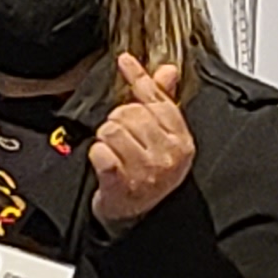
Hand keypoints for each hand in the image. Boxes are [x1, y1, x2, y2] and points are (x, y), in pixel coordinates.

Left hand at [88, 55, 194, 228]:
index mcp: (181, 139)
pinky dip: (96, 155)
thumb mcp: (163, 139)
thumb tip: (167, 70)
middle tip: (121, 141)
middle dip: (118, 122)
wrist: (139, 216)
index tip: (125, 61)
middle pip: (129, 113)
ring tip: (114, 153)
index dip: (138, 80)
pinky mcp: (122, 183)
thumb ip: (163, 102)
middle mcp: (167, 154)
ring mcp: (146, 170)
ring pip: (111, 129)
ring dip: (105, 139)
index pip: (157, 100)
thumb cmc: (149, 175)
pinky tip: (105, 163)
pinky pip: (100, 152)